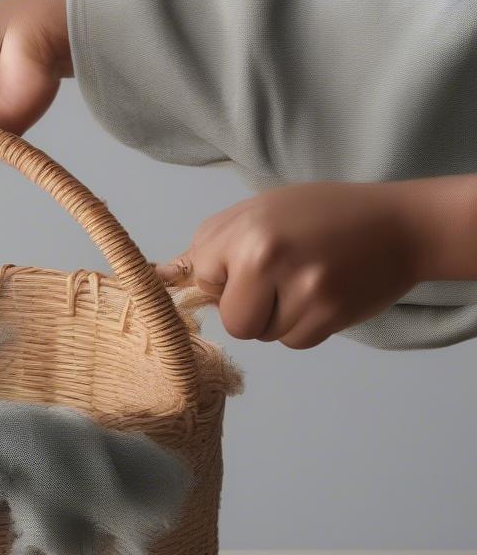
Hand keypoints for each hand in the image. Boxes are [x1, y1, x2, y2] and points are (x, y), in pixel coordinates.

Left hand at [156, 178, 476, 347]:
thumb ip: (207, 245)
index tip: (254, 258)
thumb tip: (154, 277)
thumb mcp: (259, 212)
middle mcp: (270, 261)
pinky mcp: (327, 318)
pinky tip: (323, 295)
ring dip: (277, 317)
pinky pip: (291, 342)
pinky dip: (303, 326)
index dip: (224, 274)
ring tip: (305, 280)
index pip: (202, 280)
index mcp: (246, 233)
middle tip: (280, 276)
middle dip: (249, 307)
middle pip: (232, 321)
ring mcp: (302, 292)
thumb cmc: (321, 214)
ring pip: (261, 335)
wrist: (400, 225)